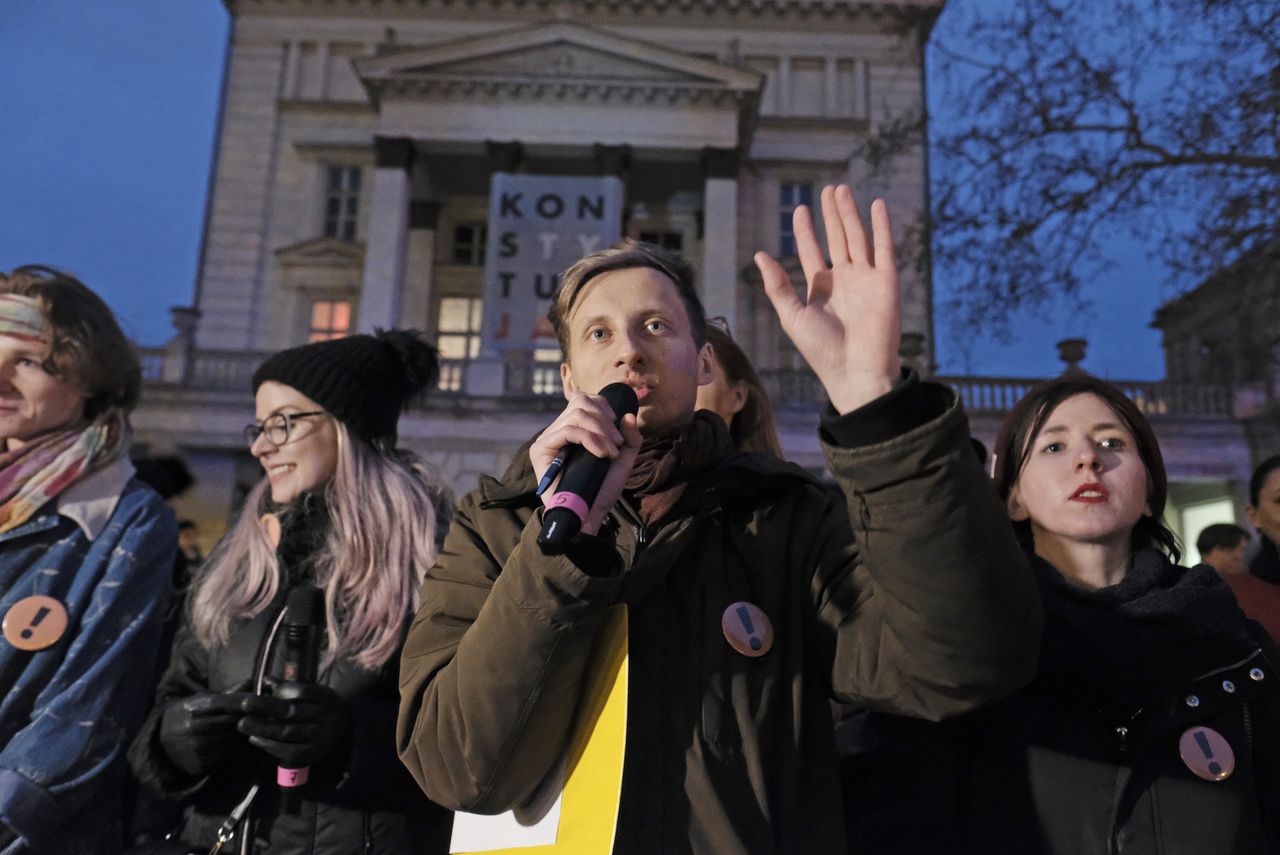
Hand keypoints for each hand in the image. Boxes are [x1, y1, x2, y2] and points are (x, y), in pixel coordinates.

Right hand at [159, 691, 261, 775]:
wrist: (160, 743)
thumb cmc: (186, 716)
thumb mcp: (200, 701)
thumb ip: (227, 694)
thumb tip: (252, 682)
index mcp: (195, 707)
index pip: (225, 702)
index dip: (244, 701)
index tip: (262, 699)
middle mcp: (196, 727)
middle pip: (233, 720)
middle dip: (249, 717)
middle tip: (263, 714)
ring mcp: (199, 746)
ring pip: (233, 737)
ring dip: (242, 732)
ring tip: (248, 727)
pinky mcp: (202, 762)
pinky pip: (227, 752)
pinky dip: (233, 746)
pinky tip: (231, 741)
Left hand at [237, 682, 349, 769]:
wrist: (347, 736)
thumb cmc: (324, 710)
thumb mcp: (316, 694)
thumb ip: (292, 688)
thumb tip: (266, 681)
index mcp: (326, 699)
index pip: (305, 691)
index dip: (285, 690)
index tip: (268, 688)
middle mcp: (323, 718)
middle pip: (292, 712)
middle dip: (266, 708)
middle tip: (245, 704)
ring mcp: (317, 738)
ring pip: (287, 732)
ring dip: (263, 728)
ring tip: (243, 724)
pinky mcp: (310, 755)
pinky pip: (287, 751)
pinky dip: (269, 745)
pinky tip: (254, 739)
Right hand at [530, 393, 642, 535]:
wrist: (589, 516)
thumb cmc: (602, 488)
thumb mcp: (623, 459)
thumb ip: (630, 438)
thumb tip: (628, 415)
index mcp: (574, 428)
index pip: (585, 399)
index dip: (605, 408)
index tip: (618, 432)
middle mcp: (559, 430)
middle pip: (581, 402)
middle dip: (605, 421)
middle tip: (617, 444)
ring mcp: (548, 439)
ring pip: (576, 415)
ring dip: (600, 431)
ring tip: (610, 453)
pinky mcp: (541, 450)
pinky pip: (568, 431)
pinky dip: (590, 439)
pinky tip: (601, 454)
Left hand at [755, 184, 900, 414]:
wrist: (856, 371)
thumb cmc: (821, 350)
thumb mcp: (792, 316)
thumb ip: (777, 286)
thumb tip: (759, 255)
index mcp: (821, 290)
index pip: (813, 253)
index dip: (806, 232)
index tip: (799, 209)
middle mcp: (845, 282)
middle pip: (837, 239)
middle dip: (831, 215)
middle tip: (827, 189)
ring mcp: (866, 280)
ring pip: (857, 238)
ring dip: (850, 214)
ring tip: (841, 190)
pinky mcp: (886, 282)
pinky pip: (884, 248)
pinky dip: (881, 226)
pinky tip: (876, 205)